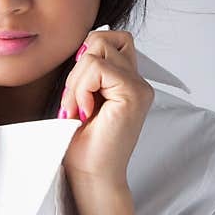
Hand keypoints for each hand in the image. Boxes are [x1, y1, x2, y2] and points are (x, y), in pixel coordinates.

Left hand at [59, 29, 154, 184]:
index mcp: (127, 81)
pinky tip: (85, 112)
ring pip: (97, 51)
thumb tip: (83, 46)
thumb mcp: (82, 97)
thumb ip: (89, 72)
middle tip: (74, 101)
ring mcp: (139, 87)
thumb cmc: (83, 144)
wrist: (91, 175)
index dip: (85, 57)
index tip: (77, 92)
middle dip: (78, 66)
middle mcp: (139, 81)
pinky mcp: (134, 94)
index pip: (108, 39)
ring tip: (78, 109)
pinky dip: (81, 88)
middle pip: (102, 39)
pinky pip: (97, 67)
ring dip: (77, 81)